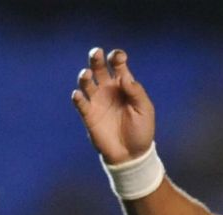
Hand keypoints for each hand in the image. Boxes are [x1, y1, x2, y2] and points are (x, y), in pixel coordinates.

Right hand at [73, 47, 155, 163]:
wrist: (132, 155)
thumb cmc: (141, 130)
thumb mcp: (145, 109)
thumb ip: (136, 92)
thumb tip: (124, 76)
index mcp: (124, 84)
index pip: (118, 64)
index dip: (117, 57)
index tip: (119, 58)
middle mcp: (108, 89)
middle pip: (99, 67)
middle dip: (96, 58)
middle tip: (96, 53)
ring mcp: (97, 101)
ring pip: (86, 82)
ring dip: (84, 76)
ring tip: (86, 74)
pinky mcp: (89, 115)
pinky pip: (81, 103)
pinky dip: (77, 98)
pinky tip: (78, 95)